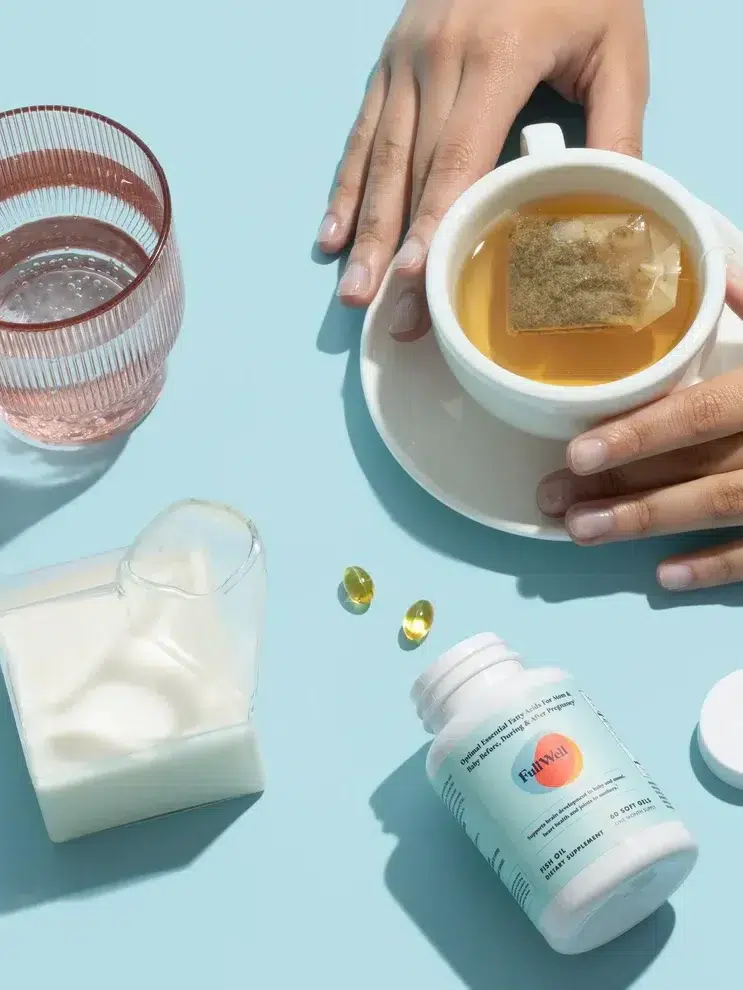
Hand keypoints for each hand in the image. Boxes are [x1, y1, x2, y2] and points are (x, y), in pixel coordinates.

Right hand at [316, 0, 647, 339]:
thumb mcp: (616, 43)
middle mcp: (437, 58)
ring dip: (363, 232)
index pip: (459, 162)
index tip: (417, 282)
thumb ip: (615, 125)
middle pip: (411, 173)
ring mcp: (404, 59)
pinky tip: (331, 235)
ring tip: (351, 292)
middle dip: (396, 251)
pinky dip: (346, 189)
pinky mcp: (388, 61)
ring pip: (378, 160)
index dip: (435, 226)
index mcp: (496, 57)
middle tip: (385, 315)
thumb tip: (611, 207)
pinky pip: (361, 134)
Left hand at [537, 269, 742, 591]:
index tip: (578, 452)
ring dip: (648, 524)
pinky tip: (664, 575)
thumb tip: (720, 272)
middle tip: (554, 500)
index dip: (640, 434)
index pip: (701, 411)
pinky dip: (717, 566)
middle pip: (696, 468)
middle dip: (622, 486)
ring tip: (584, 531)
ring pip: (719, 511)